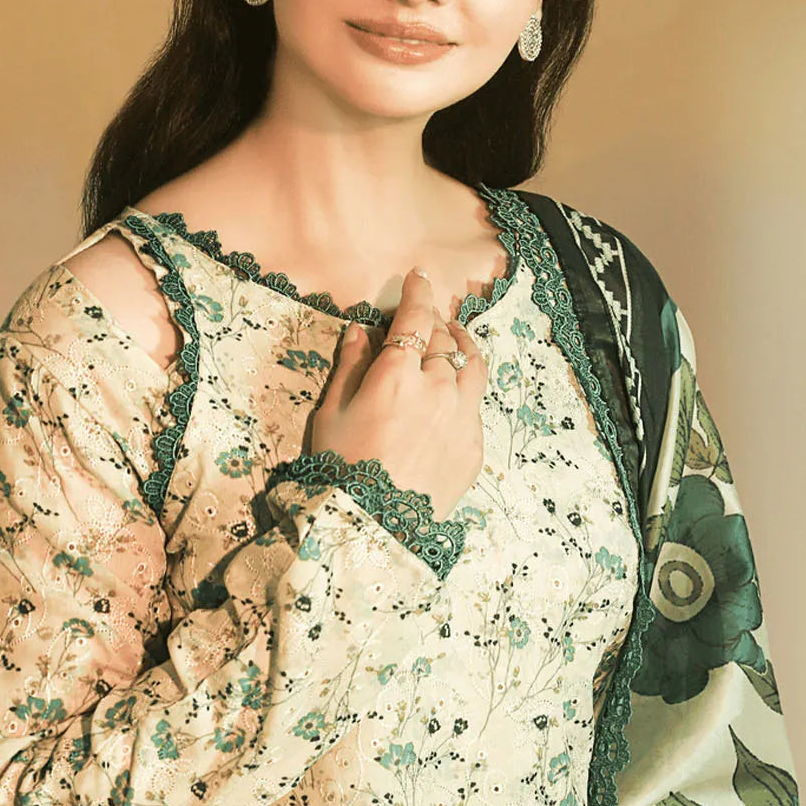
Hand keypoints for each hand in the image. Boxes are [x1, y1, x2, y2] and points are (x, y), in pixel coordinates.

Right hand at [310, 267, 487, 521]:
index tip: (419, 276)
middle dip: (436, 321)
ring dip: (462, 347)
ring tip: (454, 341)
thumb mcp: (332, 413)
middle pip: (445, 340)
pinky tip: (451, 396)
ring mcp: (462, 419)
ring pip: (473, 367)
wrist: (372, 529)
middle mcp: (438, 389)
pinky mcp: (474, 448)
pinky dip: (463, 391)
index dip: (418, 292)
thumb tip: (361, 330)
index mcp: (398, 375)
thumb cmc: (340, 468)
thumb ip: (350, 365)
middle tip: (427, 317)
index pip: (416, 317)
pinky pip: (473, 407)